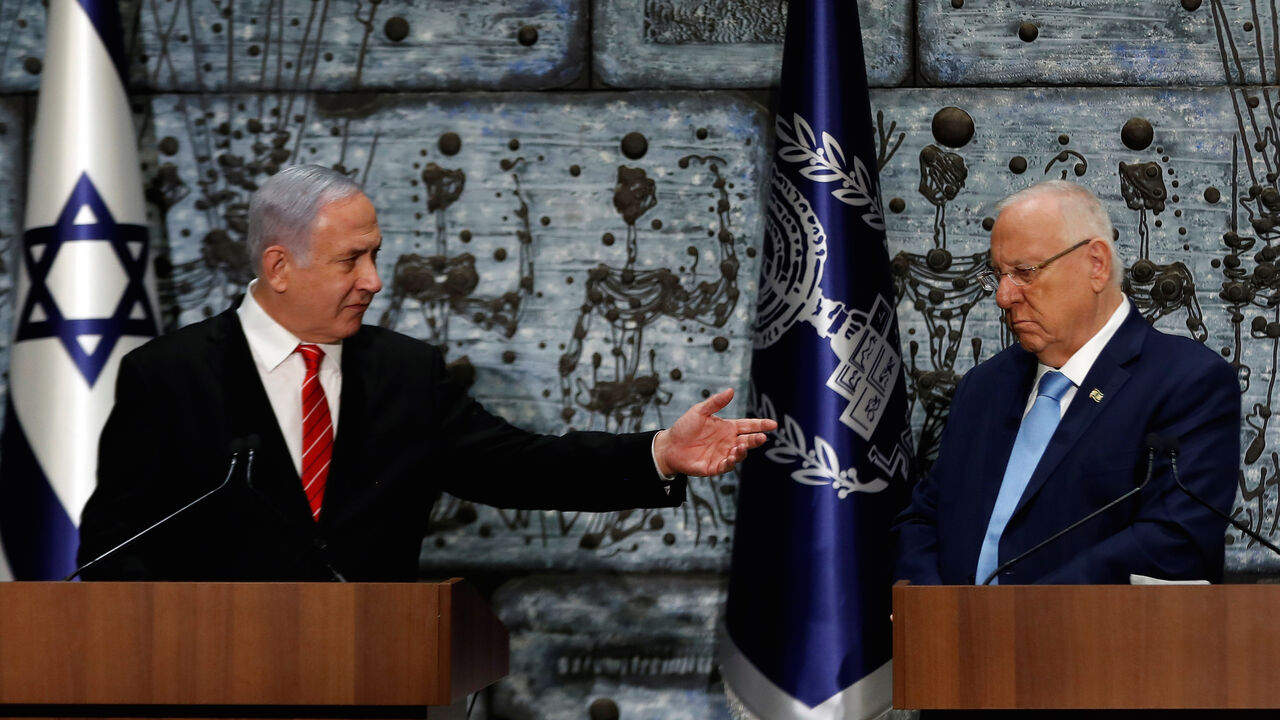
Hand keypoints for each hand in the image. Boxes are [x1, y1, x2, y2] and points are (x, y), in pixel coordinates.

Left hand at [653, 388, 776, 476]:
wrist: (669, 446)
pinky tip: (731, 456)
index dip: (760, 425)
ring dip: (742, 451)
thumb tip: (731, 390)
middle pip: (747, 440)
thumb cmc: (684, 427)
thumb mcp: (699, 411)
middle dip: (756, 439)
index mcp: (727, 427)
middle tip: (762, 437)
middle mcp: (728, 441)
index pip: (748, 425)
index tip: (773, 424)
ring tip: (741, 446)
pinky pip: (726, 466)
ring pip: (739, 454)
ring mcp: (723, 454)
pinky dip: (731, 462)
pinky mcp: (715, 467)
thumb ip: (715, 402)